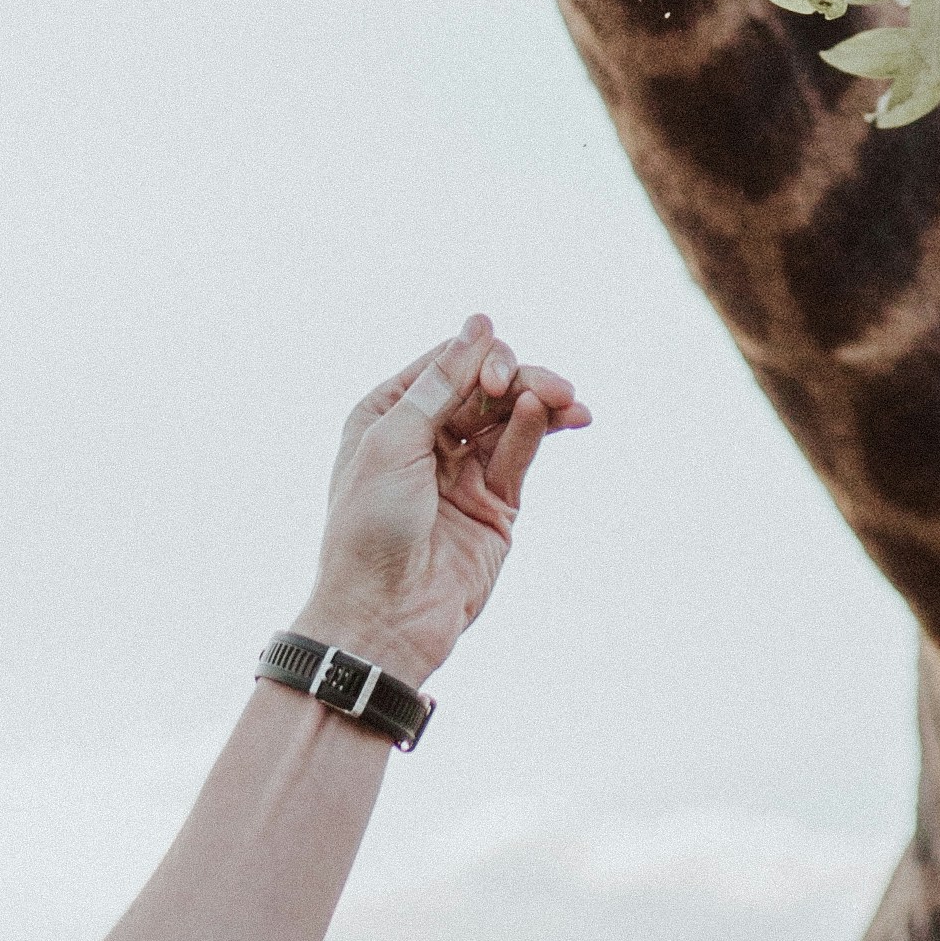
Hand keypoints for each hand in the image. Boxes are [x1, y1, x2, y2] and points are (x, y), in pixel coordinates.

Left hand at [303, 314, 588, 691]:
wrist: (384, 616)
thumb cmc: (369, 529)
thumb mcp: (394, 443)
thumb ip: (442, 385)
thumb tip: (479, 324)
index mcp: (390, 415)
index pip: (446, 363)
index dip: (477, 359)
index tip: (494, 378)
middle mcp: (427, 437)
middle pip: (484, 385)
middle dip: (513, 377)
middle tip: (530, 389)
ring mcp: (463, 470)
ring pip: (510, 417)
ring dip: (540, 399)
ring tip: (570, 399)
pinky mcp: (495, 504)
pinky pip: (520, 454)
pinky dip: (539, 430)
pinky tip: (559, 416)